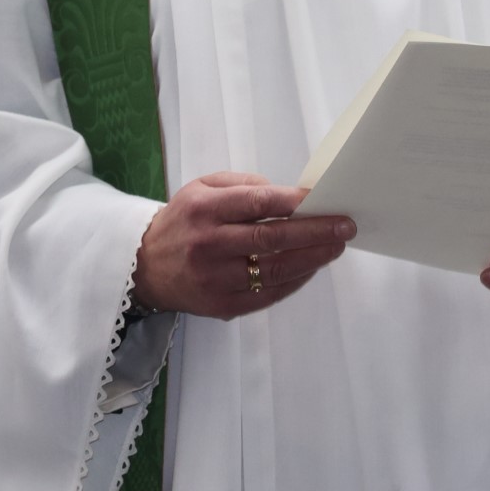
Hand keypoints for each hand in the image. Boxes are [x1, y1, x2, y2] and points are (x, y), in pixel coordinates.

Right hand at [132, 171, 354, 320]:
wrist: (145, 267)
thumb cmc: (182, 222)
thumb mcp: (199, 188)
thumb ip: (240, 185)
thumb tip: (286, 194)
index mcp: (203, 209)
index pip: (256, 203)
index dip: (292, 201)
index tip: (320, 199)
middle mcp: (208, 244)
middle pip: (272, 238)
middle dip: (314, 231)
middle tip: (344, 226)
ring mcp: (216, 279)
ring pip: (275, 270)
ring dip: (312, 258)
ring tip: (336, 246)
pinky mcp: (222, 305)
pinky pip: (268, 294)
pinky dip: (295, 281)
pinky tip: (312, 268)